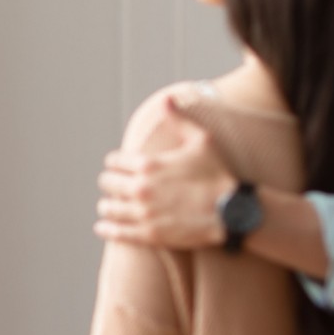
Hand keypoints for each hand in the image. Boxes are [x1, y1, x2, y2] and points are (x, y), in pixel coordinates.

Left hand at [95, 102, 232, 248]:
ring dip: (107, 205)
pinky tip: (102, 226)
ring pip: (108, 208)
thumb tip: (167, 100)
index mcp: (149, 164)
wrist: (231, 212)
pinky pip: (116, 232)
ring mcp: (143, 212)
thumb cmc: (218, 174)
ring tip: (109, 206)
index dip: (115, 163)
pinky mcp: (148, 234)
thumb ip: (179, 120)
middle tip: (113, 186)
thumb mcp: (202, 140)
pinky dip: (106, 228)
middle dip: (110, 182)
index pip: (114, 161)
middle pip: (107, 183)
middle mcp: (141, 188)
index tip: (117, 167)